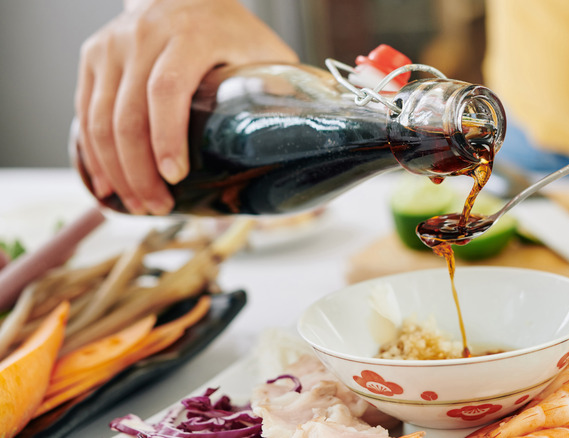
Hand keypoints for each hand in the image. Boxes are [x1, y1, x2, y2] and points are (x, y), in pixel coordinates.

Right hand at [75, 0, 297, 213]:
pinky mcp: (94, 57)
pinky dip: (93, 152)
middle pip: (128, 113)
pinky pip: (85, 111)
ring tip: (137, 204)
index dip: (167, 138)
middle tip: (158, 206)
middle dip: (140, 170)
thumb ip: (280, 91)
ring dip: (116, 169)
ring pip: (100, 117)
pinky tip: (107, 182)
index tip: (175, 177)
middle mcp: (144, 35)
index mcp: (191, 34)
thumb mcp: (264, 53)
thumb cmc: (231, 31)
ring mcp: (113, 45)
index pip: (168, 89)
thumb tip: (311, 148)